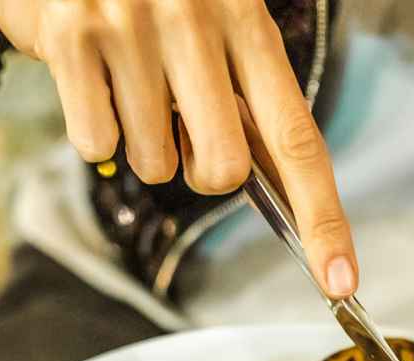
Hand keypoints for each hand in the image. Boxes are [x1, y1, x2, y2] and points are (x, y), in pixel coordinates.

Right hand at [0, 0, 358, 296]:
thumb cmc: (148, 2)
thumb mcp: (212, 29)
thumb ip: (244, 102)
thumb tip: (286, 198)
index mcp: (248, 20)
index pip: (298, 139)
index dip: (322, 217)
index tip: (340, 280)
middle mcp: (197, 17)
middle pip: (223, 171)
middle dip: (200, 172)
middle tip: (178, 124)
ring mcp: (132, 24)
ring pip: (153, 163)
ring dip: (140, 143)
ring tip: (126, 81)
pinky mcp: (73, 36)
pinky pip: (96, 143)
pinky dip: (93, 129)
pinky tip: (90, 79)